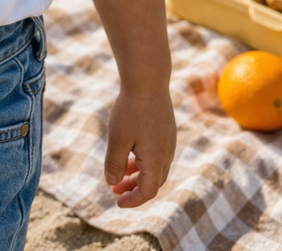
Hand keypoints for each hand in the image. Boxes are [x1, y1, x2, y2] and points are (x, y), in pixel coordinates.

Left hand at [103, 86, 175, 208]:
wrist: (148, 80)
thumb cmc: (131, 110)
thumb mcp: (118, 138)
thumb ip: (115, 163)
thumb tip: (112, 183)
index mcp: (156, 160)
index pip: (147, 192)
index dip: (133, 200)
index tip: (117, 202)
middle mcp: (167, 153)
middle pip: (153, 182)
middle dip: (134, 189)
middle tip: (115, 191)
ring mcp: (169, 141)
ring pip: (156, 168)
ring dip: (138, 175)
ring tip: (120, 174)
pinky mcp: (167, 130)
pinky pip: (158, 154)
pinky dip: (144, 161)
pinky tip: (130, 153)